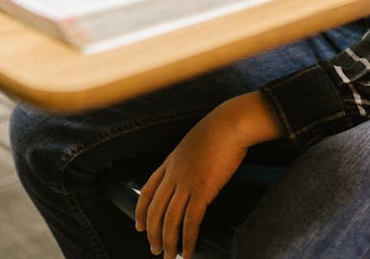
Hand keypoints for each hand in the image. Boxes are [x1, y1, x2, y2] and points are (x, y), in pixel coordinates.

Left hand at [135, 92, 282, 257]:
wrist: (230, 124)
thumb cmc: (219, 129)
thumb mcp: (194, 142)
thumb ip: (189, 159)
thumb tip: (195, 169)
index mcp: (170, 162)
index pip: (146, 191)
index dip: (141, 211)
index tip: (139, 226)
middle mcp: (173, 174)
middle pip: (154, 210)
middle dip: (152, 233)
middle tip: (154, 249)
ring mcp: (186, 183)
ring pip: (169, 219)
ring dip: (167, 241)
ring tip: (168, 256)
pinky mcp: (202, 190)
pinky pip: (190, 221)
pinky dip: (187, 239)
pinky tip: (188, 251)